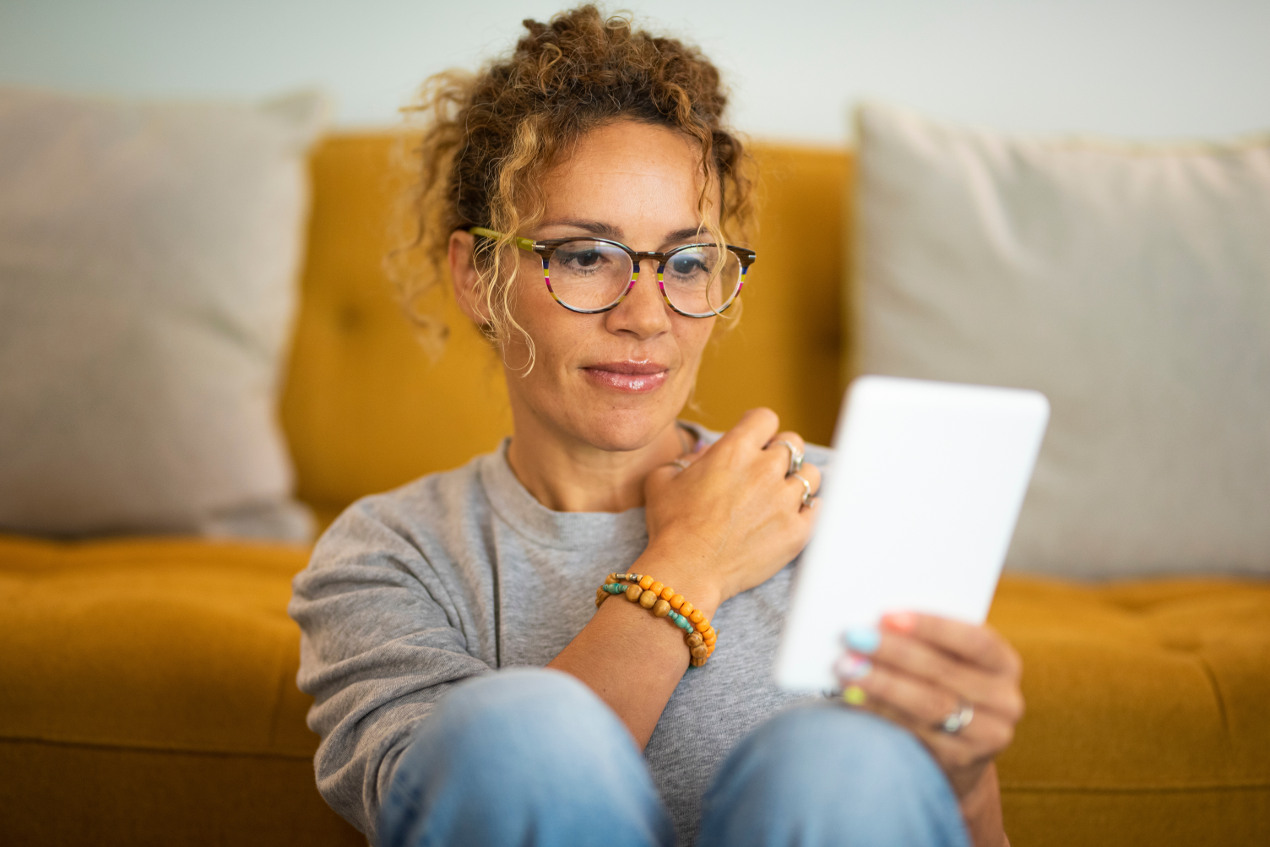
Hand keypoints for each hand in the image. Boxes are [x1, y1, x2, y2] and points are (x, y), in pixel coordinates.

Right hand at [641, 408, 819, 609]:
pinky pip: (818, 508)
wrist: (688, 570)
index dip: (759, 427)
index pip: (766, 418)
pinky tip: (791, 516)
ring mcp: (785, 500)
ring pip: (810, 475)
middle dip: (782, 452)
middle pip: (794, 443)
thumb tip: (703, 457)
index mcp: (735, 449)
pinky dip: (808, 510)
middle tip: (768, 469)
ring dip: (797, 481)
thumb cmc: (671, 525)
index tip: (754, 440)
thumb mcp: (662, 480)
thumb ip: (687, 459)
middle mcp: (765, 469)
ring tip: (782, 494)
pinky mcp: (797, 530)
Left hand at [835, 612, 1023, 801]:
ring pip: (928, 704)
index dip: (931, 626)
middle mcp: (1004, 700)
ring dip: (882, 683)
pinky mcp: (961, 761)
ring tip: (846, 668)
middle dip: (893, 652)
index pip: (974, 640)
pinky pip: (914, 732)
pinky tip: (854, 699)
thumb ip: (926, 641)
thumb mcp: (952, 660)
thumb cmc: (946, 685)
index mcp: (1004, 663)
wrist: (961, 748)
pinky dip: (880, 712)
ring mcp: (987, 735)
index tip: (887, 616)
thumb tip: (877, 622)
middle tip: (853, 637)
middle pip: (944, 672)